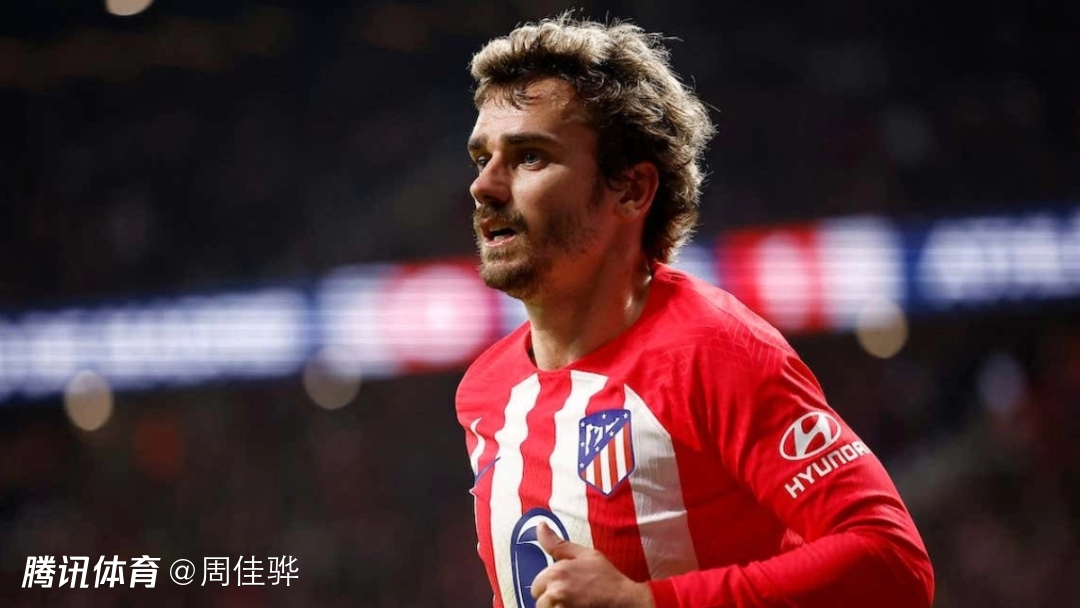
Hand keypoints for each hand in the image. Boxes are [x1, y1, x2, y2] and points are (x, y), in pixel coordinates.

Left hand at [530, 523, 655, 607]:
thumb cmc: (608, 579)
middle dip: (551, 600)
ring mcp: (561, 607)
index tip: (566, 588)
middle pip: (540, 601)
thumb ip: (558, 544)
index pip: (537, 586)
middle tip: (573, 598)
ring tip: (575, 605)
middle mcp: (555, 590)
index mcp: (556, 572)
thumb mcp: (585, 555)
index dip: (550, 587)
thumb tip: (541, 526)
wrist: (625, 600)